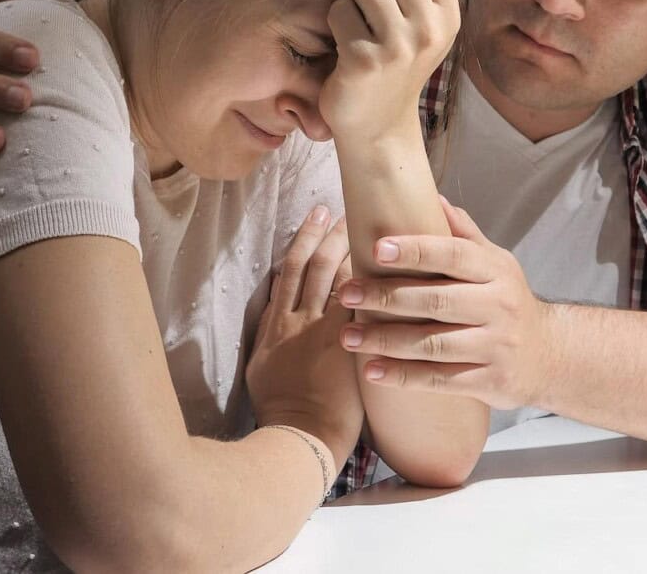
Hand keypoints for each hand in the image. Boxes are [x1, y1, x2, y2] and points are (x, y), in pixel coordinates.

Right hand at [246, 207, 361, 449]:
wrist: (299, 436)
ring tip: (364, 224)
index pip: (287, 274)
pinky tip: (384, 261)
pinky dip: (369, 278)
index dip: (301, 243)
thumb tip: (275, 322)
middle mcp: (294, 321)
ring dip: (348, 248)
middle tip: (341, 210)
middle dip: (325, 235)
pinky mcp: (346, 342)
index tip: (315, 220)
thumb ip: (270, 343)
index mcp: (273, 328)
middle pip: (309, 266)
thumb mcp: (261, 372)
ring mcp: (321, 330)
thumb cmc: (281, 414)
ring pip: (333, 277)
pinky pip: (358, 301)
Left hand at [318, 0, 459, 142]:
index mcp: (448, 14)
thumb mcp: (425, 17)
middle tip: (374, 12)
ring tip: (362, 30)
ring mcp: (399, 46)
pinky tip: (347, 51)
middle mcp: (431, 28)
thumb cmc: (398, 63)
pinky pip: (339, 11)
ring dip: (353, 2)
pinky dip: (337, 27)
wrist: (378, 126)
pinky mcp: (365, 60)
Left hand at [337, 196, 552, 409]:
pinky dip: (403, 376)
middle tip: (347, 292)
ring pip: (433, 344)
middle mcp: (498, 307)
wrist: (552, 356)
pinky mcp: (490, 382)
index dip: (415, 251)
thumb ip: (463, 235)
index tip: (375, 249)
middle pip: (436, 300)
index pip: (453, 255)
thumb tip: (431, 196)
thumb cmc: (508, 302)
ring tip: (348, 336)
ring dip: (385, 340)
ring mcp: (496, 347)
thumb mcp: (496, 264)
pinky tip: (372, 370)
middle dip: (386, 297)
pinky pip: (439, 380)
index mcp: (496, 271)